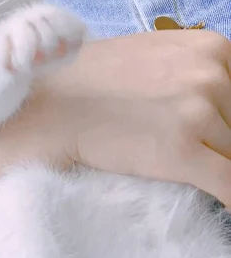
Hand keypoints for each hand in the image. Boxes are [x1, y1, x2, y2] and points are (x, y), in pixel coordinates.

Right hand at [0, 30, 230, 205]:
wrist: (45, 109)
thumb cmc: (87, 83)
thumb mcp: (150, 57)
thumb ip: (189, 71)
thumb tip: (213, 100)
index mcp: (209, 48)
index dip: (227, 124)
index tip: (215, 140)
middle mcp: (210, 74)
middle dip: (221, 146)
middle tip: (198, 158)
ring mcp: (197, 112)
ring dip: (219, 171)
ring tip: (197, 181)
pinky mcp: (180, 152)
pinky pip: (228, 185)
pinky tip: (221, 210)